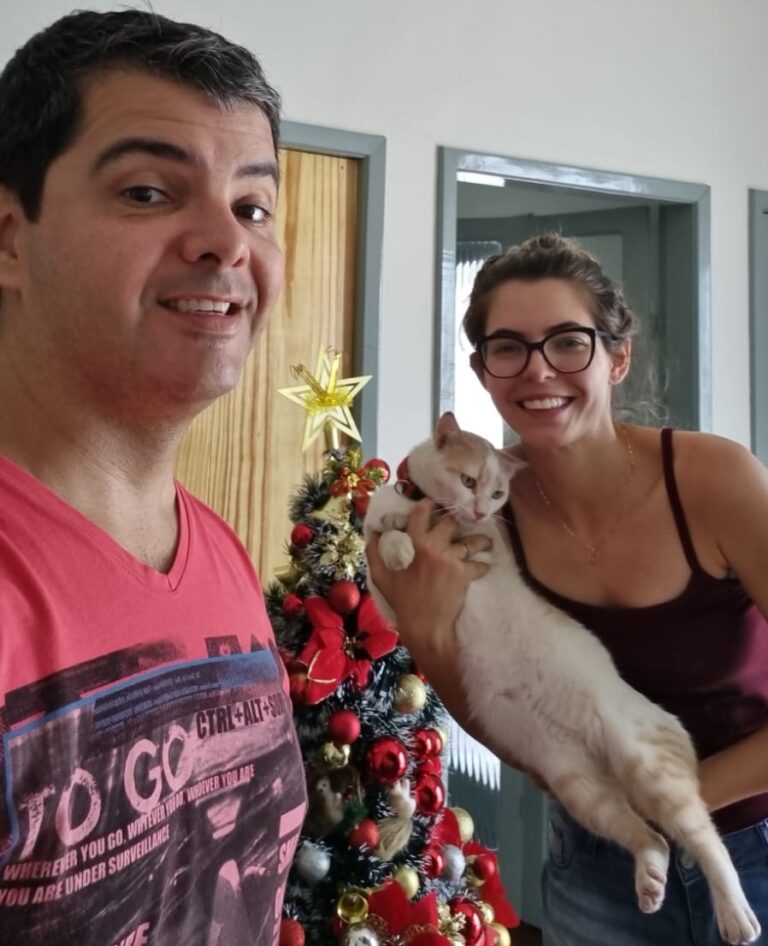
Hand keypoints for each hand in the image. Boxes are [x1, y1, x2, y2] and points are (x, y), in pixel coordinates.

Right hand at [366, 498, 490, 654]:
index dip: (428, 504)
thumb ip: (374, 553)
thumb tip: (372, 533)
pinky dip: (482, 565)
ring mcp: (453, 560)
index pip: (422, 513)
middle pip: (451, 522)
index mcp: (415, 544)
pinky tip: (482, 566)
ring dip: (478, 540)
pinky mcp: (466, 574)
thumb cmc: (402, 602)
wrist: (424, 627)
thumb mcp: (381, 577)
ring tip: (483, 541)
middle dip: (454, 522)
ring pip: (472, 540)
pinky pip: (480, 564)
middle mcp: (436, 547)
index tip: (433, 503)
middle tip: (456, 525)